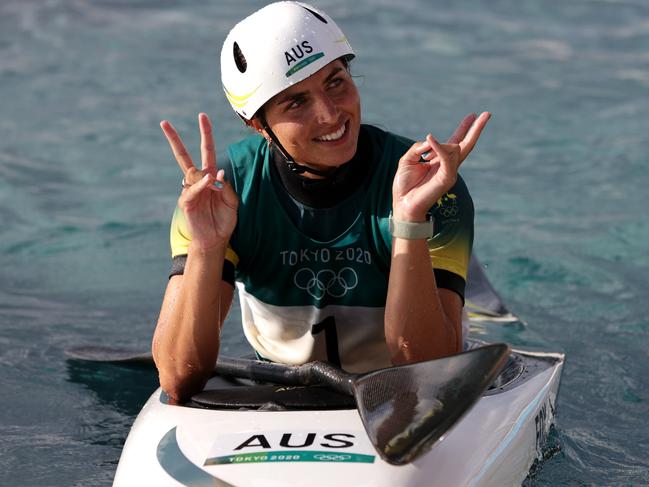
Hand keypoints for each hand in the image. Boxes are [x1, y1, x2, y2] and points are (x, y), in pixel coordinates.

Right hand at [161, 113, 238, 250]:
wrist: (216, 239)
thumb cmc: (224, 220)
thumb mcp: (232, 202)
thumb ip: (226, 187)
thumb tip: (217, 173)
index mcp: (210, 177)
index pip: (207, 151)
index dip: (206, 134)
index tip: (202, 117)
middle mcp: (198, 181)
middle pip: (183, 156)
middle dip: (174, 140)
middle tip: (164, 122)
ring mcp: (189, 190)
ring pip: (192, 174)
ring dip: (204, 177)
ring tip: (215, 190)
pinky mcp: (186, 202)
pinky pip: (192, 189)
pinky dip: (201, 185)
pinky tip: (208, 184)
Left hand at [392, 112, 490, 220]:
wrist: (403, 204)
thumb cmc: (404, 185)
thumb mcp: (407, 160)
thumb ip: (418, 147)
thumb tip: (430, 140)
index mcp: (439, 160)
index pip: (454, 142)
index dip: (463, 129)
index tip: (472, 115)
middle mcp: (448, 166)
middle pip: (466, 144)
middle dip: (476, 129)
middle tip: (487, 114)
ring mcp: (450, 172)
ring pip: (455, 148)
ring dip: (444, 142)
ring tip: (433, 151)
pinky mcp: (447, 177)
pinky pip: (446, 157)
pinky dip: (438, 146)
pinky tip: (430, 137)